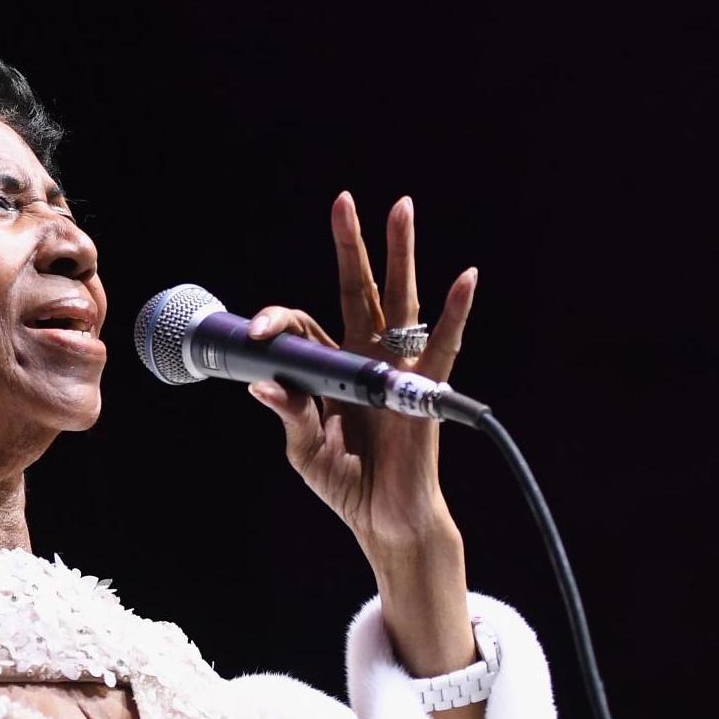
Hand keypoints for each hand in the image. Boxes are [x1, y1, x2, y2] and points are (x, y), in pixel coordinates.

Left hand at [241, 192, 478, 572]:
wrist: (382, 517)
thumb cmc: (347, 482)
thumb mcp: (304, 451)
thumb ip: (290, 417)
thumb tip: (264, 388)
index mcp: (331, 369)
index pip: (302, 327)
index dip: (278, 322)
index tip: (254, 332)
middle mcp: (365, 358)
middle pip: (359, 290)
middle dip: (353, 246)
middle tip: (345, 202)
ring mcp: (396, 368)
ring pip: (399, 300)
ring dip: (401, 255)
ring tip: (400, 208)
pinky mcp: (424, 389)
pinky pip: (443, 345)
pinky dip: (454, 312)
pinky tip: (464, 278)